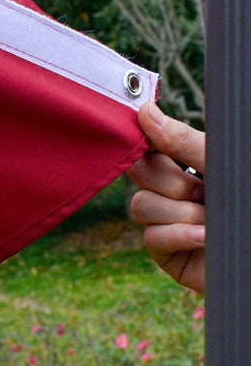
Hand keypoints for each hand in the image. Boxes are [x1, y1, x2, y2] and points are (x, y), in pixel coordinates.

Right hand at [128, 102, 204, 292]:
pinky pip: (152, 237)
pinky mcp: (167, 253)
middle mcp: (177, 191)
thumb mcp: (224, 166)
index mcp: (191, 165)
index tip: (151, 137)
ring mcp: (169, 222)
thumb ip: (185, 142)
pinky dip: (179, 236)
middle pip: (140, 172)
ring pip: (142, 205)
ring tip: (213, 222)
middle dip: (171, 181)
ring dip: (181, 213)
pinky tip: (206, 239)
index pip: (152, 145)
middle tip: (202, 190)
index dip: (146, 140)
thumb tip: (145, 112)